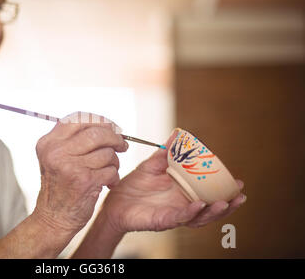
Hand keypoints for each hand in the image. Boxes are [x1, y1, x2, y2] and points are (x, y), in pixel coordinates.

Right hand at [33, 112, 128, 234]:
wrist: (53, 218)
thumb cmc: (60, 186)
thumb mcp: (55, 157)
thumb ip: (73, 139)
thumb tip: (106, 124)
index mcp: (48, 142)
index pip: (78, 118)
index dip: (100, 120)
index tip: (112, 127)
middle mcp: (56, 152)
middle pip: (97, 132)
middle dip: (115, 137)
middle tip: (122, 144)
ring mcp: (70, 166)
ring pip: (107, 152)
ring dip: (114, 161)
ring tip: (109, 169)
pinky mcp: (85, 181)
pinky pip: (111, 169)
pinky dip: (114, 176)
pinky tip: (108, 182)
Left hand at [102, 129, 245, 233]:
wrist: (114, 200)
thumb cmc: (134, 185)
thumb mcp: (152, 165)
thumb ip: (166, 153)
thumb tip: (177, 135)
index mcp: (183, 192)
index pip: (208, 193)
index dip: (224, 190)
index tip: (238, 181)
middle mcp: (182, 204)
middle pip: (209, 208)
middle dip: (227, 204)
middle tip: (240, 195)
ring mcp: (174, 214)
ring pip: (198, 217)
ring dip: (213, 211)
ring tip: (224, 203)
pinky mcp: (162, 220)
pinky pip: (178, 218)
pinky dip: (190, 212)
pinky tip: (199, 206)